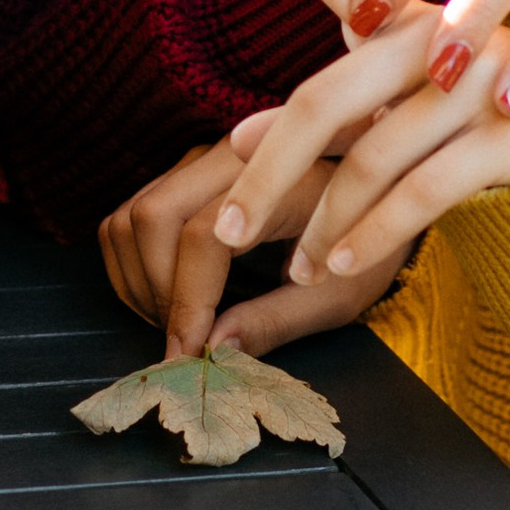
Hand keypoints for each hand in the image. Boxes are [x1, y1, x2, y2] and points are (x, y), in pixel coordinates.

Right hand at [97, 109, 415, 357]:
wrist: (380, 194)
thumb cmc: (365, 247)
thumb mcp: (338, 296)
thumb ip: (278, 321)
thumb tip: (215, 348)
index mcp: (285, 181)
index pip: (205, 235)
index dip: (188, 301)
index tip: (188, 353)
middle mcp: (235, 156)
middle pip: (154, 216)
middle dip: (156, 290)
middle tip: (180, 340)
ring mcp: (204, 160)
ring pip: (133, 213)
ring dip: (137, 278)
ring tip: (172, 322)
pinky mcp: (186, 172)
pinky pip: (129, 213)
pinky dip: (130, 262)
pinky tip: (161, 297)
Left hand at [210, 16, 509, 286]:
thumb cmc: (479, 113)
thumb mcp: (403, 97)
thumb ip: (329, 107)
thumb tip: (236, 139)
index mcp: (411, 8)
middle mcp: (445, 34)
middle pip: (328, 98)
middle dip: (266, 171)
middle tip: (223, 231)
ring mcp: (485, 82)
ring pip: (375, 157)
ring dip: (323, 222)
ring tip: (294, 264)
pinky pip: (424, 190)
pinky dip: (373, 234)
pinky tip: (341, 267)